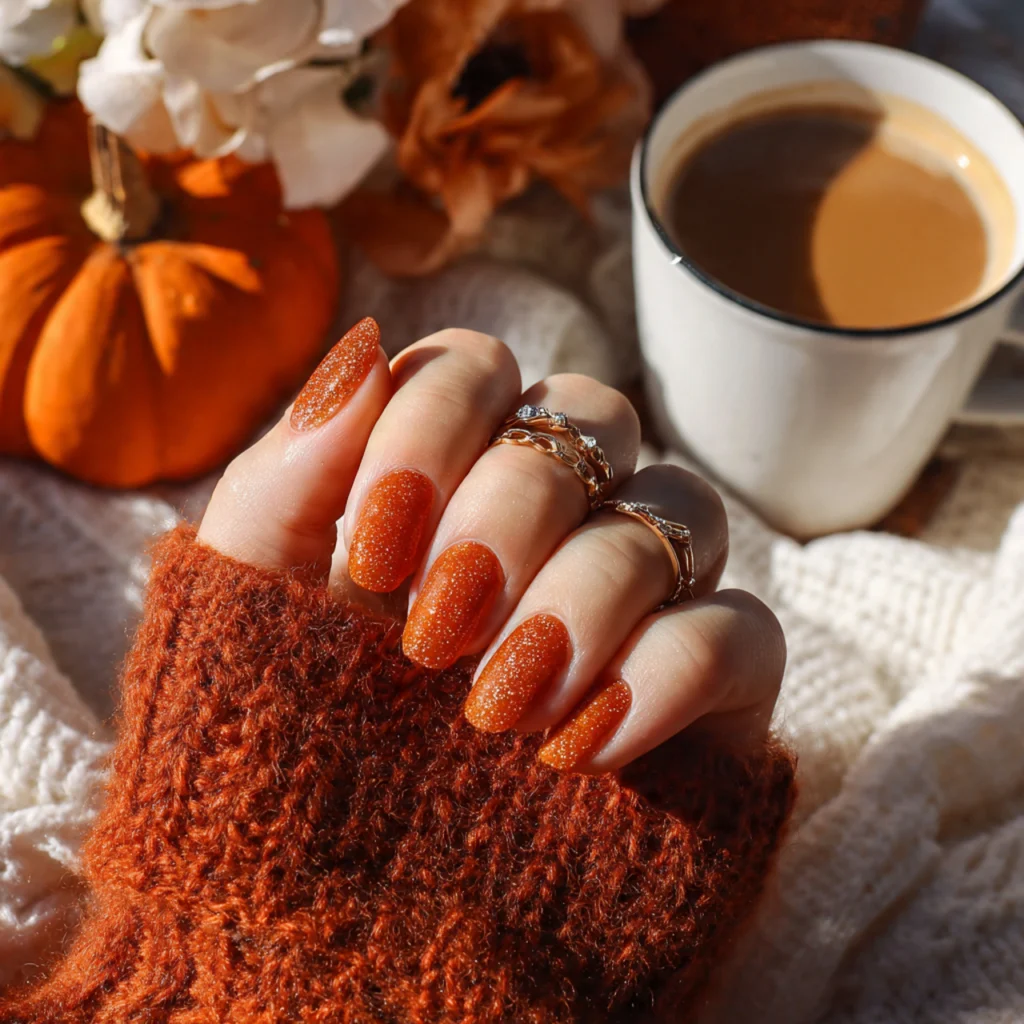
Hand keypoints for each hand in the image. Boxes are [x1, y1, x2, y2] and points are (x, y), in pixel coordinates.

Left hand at [198, 319, 784, 772]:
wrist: (336, 928)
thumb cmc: (278, 753)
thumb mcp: (245, 611)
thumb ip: (287, 474)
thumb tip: (362, 347)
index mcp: (443, 482)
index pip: (478, 368)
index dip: (435, 425)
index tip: (375, 548)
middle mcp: (550, 522)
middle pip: (592, 418)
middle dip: (513, 508)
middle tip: (436, 631)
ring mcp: (635, 600)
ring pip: (676, 509)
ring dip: (585, 594)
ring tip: (499, 707)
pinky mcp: (704, 693)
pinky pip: (742, 631)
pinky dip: (669, 674)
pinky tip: (582, 750)